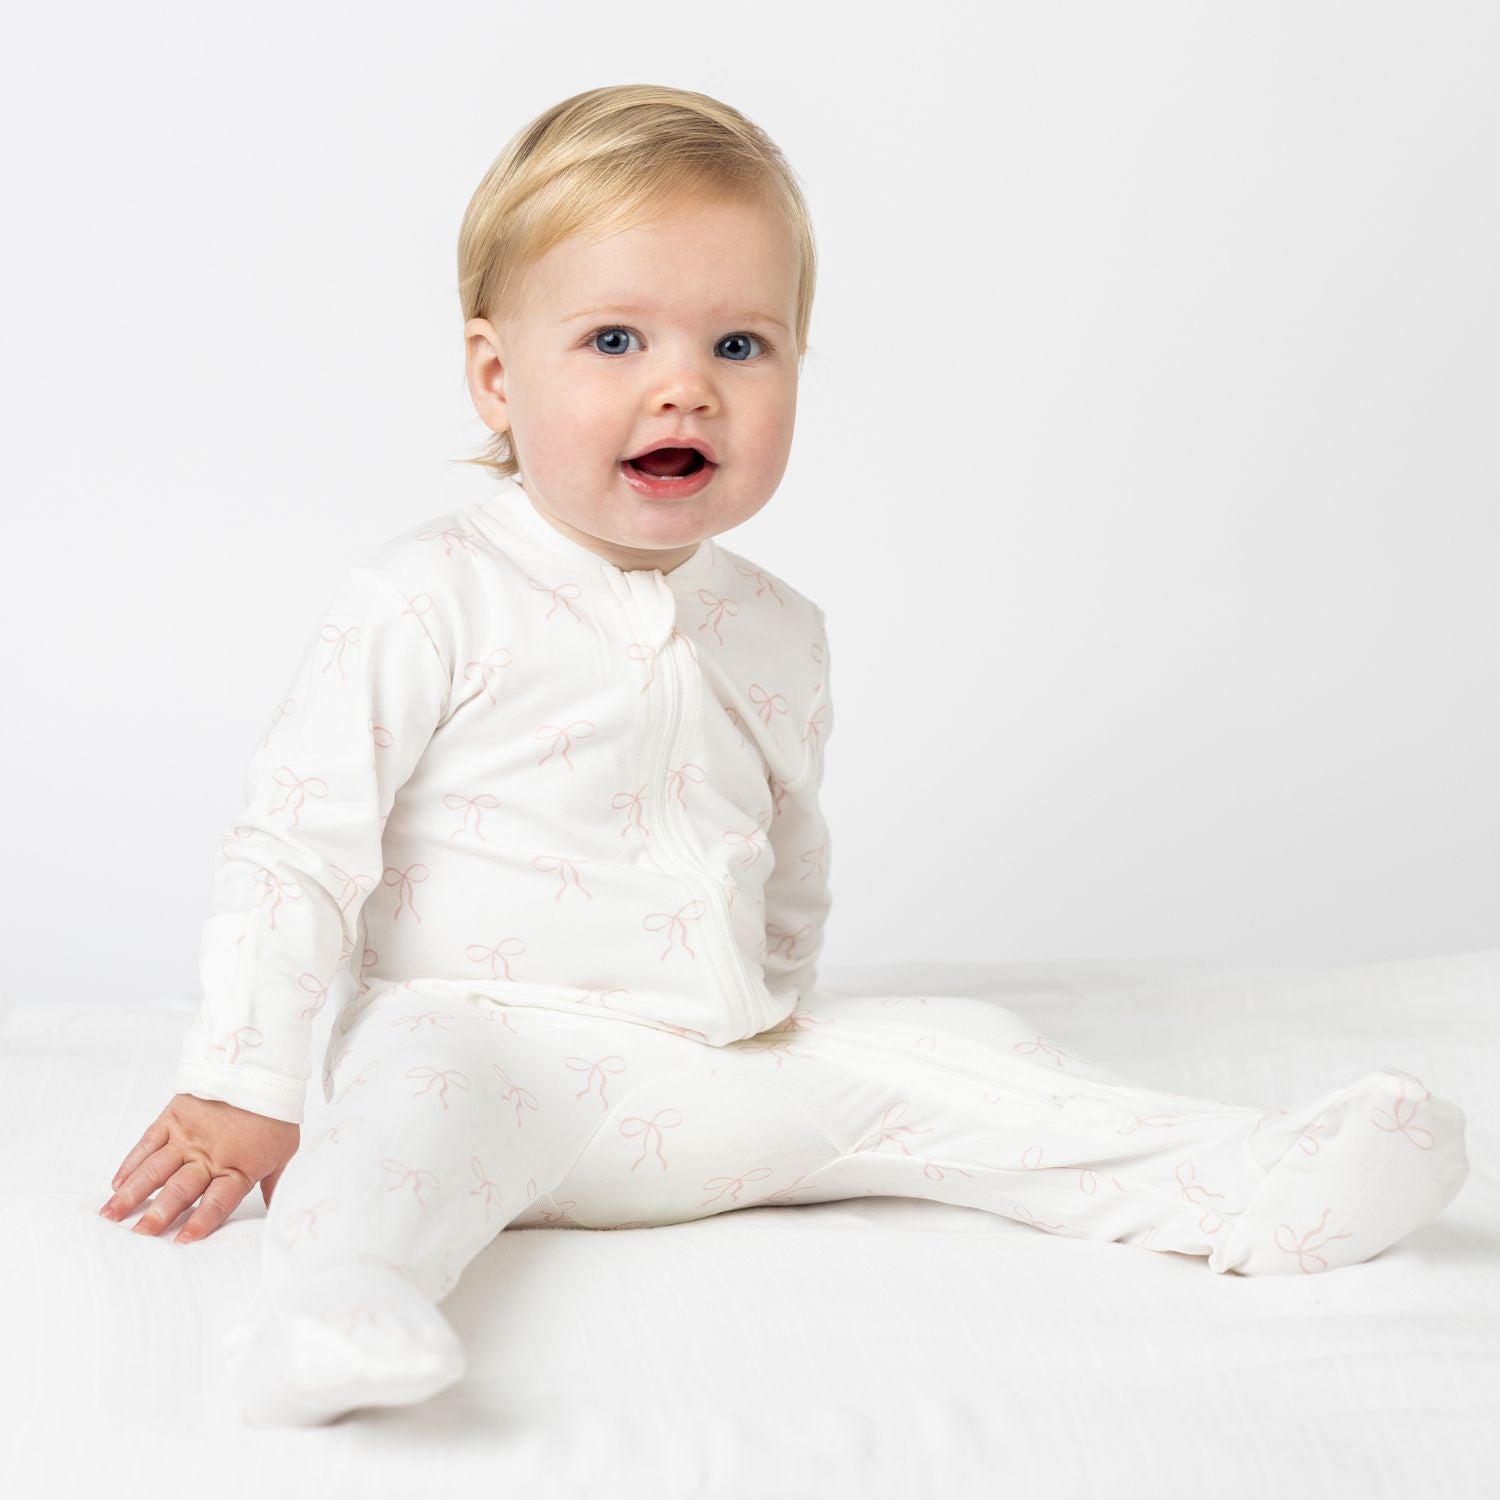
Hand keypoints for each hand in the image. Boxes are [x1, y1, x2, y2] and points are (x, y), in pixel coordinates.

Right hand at [99, 1093, 299, 1243]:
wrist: (260, 1068)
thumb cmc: (275, 1112)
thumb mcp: (284, 1150)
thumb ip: (273, 1183)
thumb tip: (276, 1212)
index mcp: (238, 1167)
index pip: (218, 1201)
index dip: (201, 1221)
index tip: (181, 1241)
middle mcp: (208, 1155)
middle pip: (180, 1189)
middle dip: (158, 1214)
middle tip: (138, 1234)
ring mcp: (187, 1137)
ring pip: (155, 1170)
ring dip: (131, 1193)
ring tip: (110, 1215)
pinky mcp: (173, 1118)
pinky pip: (147, 1143)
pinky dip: (131, 1163)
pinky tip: (117, 1183)